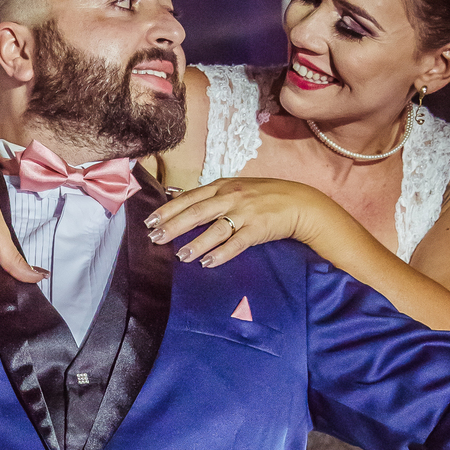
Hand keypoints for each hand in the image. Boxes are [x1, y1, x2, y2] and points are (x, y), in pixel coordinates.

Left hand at [145, 177, 324, 266]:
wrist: (299, 202)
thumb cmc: (264, 197)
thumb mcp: (237, 189)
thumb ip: (213, 197)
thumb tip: (185, 207)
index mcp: (222, 186)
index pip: (189, 197)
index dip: (168, 209)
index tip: (150, 220)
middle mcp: (230, 197)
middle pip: (197, 211)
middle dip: (174, 225)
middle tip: (155, 238)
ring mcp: (245, 212)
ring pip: (215, 228)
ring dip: (196, 242)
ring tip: (180, 256)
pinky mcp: (258, 228)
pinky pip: (237, 243)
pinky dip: (221, 253)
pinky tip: (207, 263)